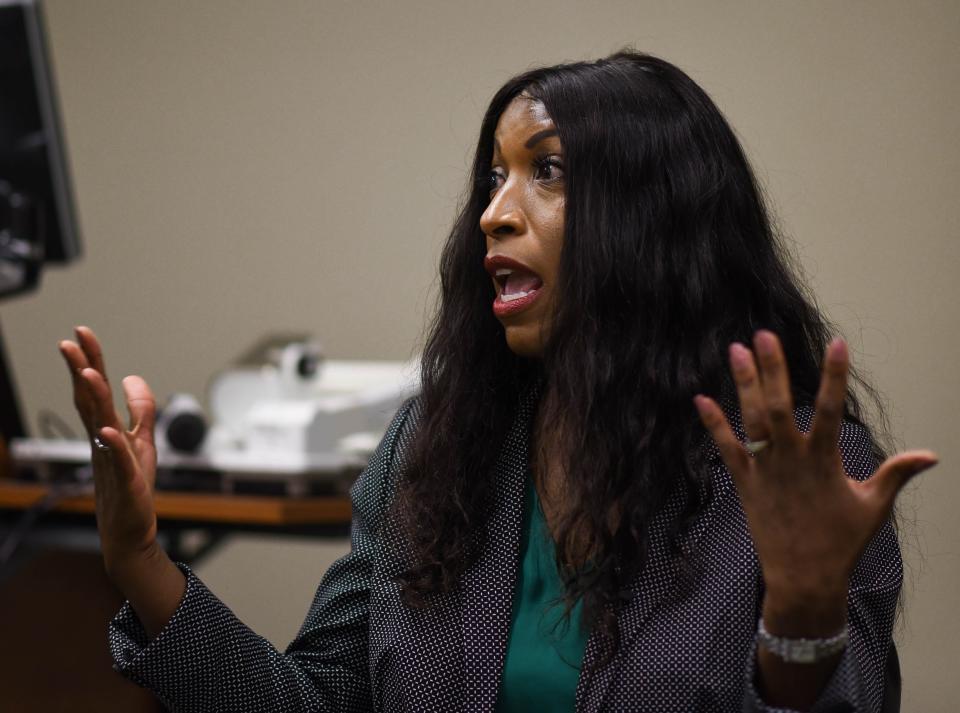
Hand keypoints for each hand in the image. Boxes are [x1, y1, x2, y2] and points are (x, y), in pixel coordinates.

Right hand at [58, 326, 159, 576]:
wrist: (129, 530)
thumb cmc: (133, 485)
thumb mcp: (143, 439)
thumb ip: (141, 409)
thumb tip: (133, 377)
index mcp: (106, 429)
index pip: (95, 390)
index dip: (90, 361)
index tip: (81, 333)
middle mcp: (103, 441)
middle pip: (89, 401)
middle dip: (81, 371)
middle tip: (69, 342)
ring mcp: (111, 460)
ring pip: (101, 425)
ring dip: (94, 400)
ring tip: (89, 373)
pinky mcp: (126, 480)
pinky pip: (118, 460)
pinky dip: (113, 445)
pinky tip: (109, 431)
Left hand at [694, 330, 936, 633]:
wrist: (804, 578)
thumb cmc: (842, 542)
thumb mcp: (874, 507)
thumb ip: (896, 474)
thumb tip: (931, 455)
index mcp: (824, 461)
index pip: (830, 409)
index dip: (834, 376)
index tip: (837, 343)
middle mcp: (791, 460)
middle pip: (779, 406)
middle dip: (773, 369)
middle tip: (764, 334)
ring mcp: (765, 470)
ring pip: (751, 420)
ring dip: (744, 384)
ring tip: (736, 349)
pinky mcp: (745, 483)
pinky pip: (726, 449)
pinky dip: (714, 424)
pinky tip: (701, 398)